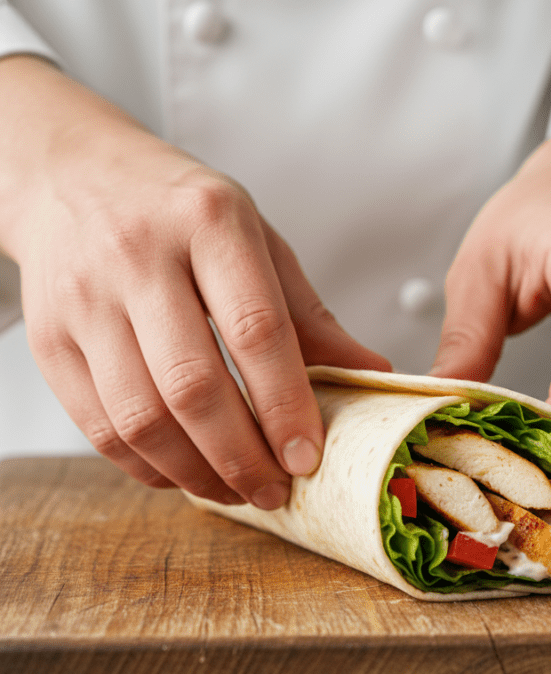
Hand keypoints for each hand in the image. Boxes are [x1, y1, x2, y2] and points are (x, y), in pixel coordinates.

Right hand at [0, 56, 388, 507]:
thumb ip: (309, 314)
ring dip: (196, 473)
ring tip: (237, 490)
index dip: (286, 406)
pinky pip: (100, 427)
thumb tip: (372, 372)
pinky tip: (187, 473)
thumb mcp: (257, 241)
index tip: (308, 457)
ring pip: (141, 417)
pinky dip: (148, 467)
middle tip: (276, 490)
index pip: (256, 331)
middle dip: (242, 457)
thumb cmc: (181, 212)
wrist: (77, 177)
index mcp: (209, 224)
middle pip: (193, 386)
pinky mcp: (50, 340)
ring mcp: (85, 300)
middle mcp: (139, 257)